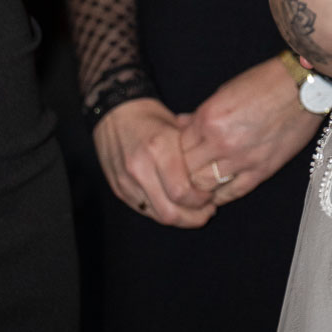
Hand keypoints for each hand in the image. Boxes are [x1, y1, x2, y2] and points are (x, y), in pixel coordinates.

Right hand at [93, 98, 216, 227]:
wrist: (114, 112)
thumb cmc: (151, 117)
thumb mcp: (177, 126)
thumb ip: (194, 154)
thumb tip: (218, 176)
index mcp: (159, 148)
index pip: (182, 192)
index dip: (201, 201)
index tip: (211, 196)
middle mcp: (140, 167)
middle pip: (170, 212)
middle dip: (193, 218)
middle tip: (206, 210)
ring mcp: (126, 181)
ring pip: (157, 216)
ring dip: (179, 218)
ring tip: (192, 210)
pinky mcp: (119, 189)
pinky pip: (144, 210)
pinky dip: (161, 211)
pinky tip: (172, 204)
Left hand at [179, 58, 322, 204]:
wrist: (301, 88)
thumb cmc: (262, 83)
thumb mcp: (223, 92)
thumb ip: (200, 115)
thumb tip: (180, 125)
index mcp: (209, 118)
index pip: (178, 147)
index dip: (175, 152)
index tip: (178, 153)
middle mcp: (221, 142)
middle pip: (187, 170)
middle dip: (184, 171)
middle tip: (186, 171)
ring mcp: (242, 159)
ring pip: (205, 186)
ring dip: (201, 185)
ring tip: (201, 183)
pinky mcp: (261, 171)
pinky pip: (233, 192)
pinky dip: (222, 194)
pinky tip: (218, 191)